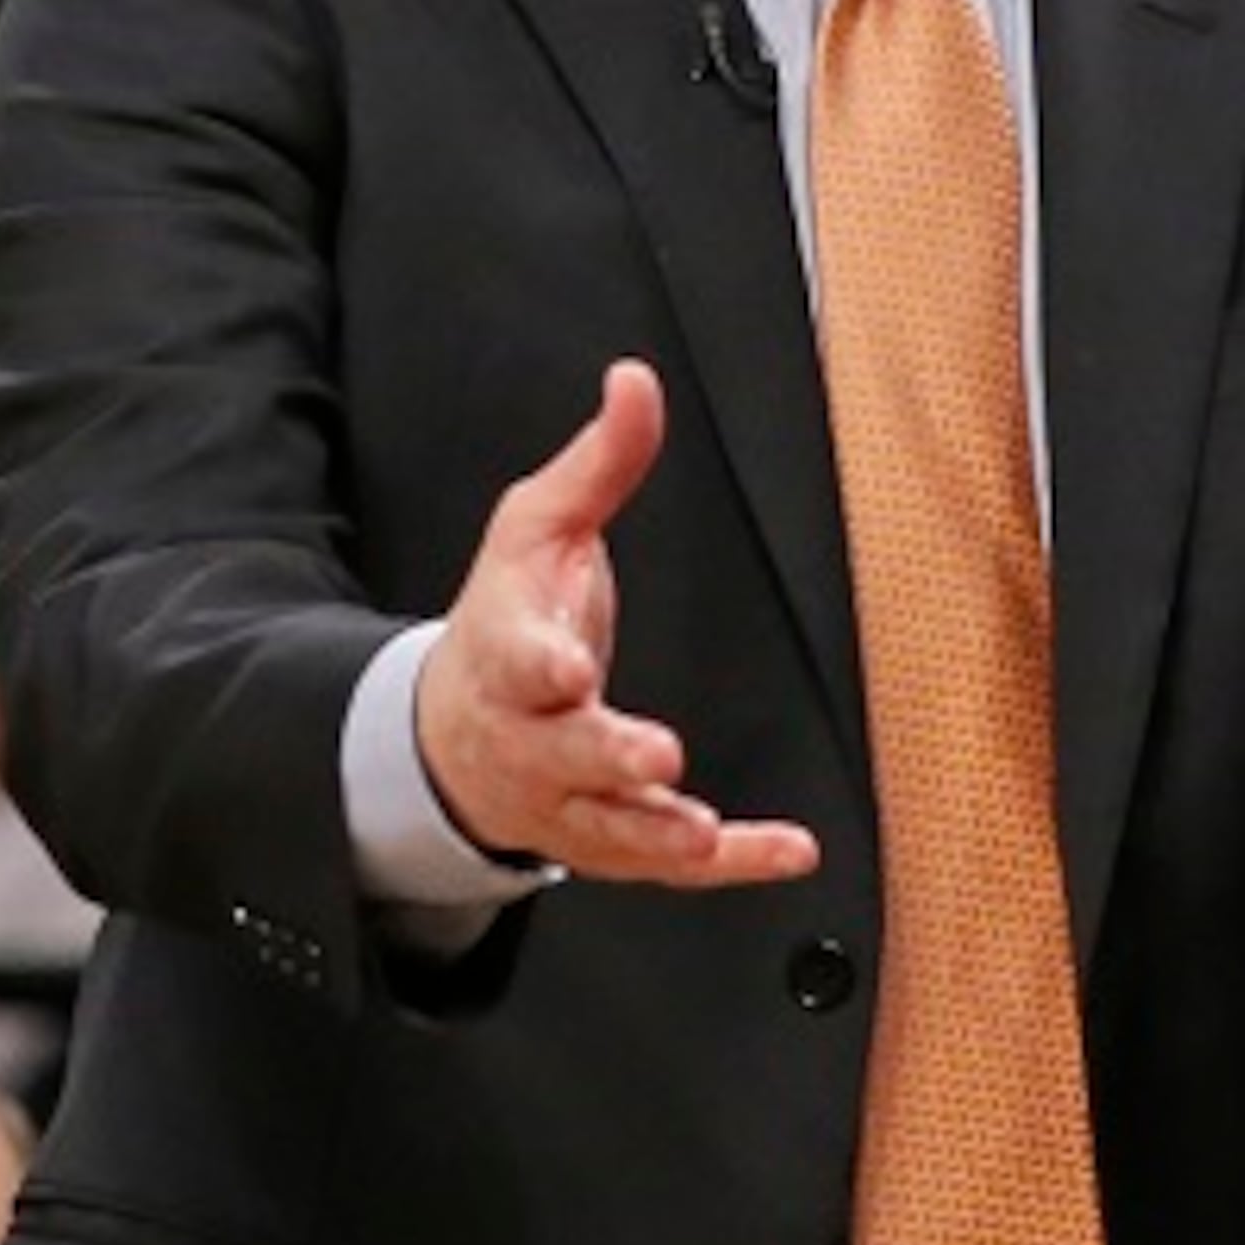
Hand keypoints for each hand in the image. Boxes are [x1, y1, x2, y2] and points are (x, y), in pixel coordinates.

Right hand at [414, 361, 821, 888]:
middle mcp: (531, 736)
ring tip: (705, 834)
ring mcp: (566, 799)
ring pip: (607, 827)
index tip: (567, 668)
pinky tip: (789, 853)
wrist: (455, 732)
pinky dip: (731, 865)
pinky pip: (666, 864)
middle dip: (605, 754)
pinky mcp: (609, 839)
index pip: (516, 660)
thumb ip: (598, 463)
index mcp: (507, 653)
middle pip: (563, 752)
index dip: (540, 665)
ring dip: (658, 832)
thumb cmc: (509, 619)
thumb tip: (637, 380)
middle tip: (652, 752)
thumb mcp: (537, 528)